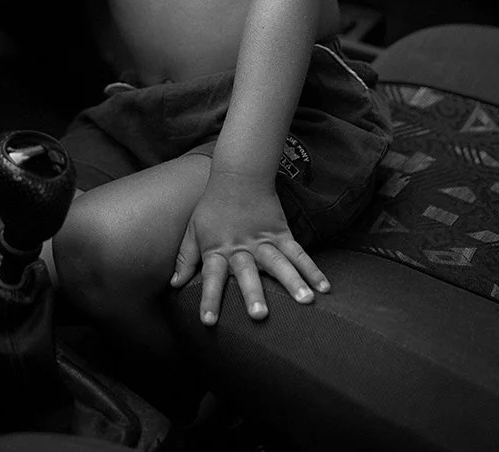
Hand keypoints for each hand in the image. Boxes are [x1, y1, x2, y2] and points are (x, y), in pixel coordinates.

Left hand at [170, 167, 328, 324]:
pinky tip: (324, 288)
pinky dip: (312, 269)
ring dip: (292, 282)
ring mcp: (263, 241)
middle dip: (253, 293)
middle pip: (246, 272)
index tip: (208, 321)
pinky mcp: (282, 234)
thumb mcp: (193, 230)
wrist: (238, 175)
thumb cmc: (212, 206)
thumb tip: (174, 285)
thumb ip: (186, 258)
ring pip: (278, 263)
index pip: (210, 277)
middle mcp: (241, 248)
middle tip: (259, 315)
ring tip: (306, 301)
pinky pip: (298, 253)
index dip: (209, 298)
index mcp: (217, 249)